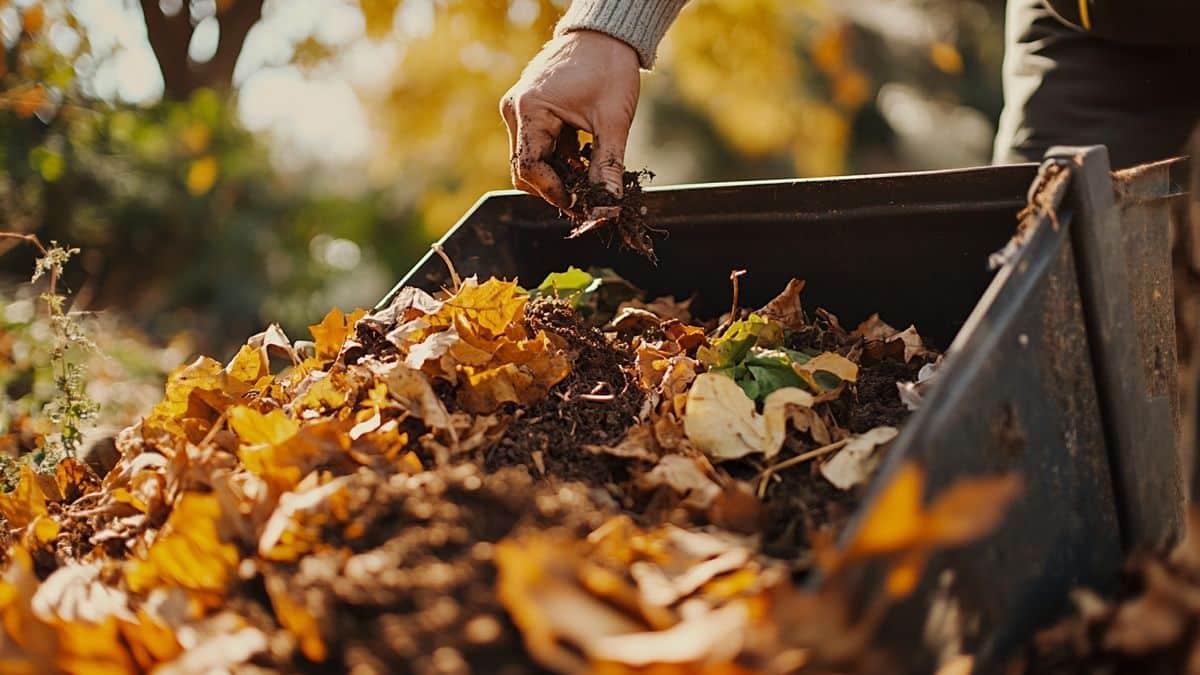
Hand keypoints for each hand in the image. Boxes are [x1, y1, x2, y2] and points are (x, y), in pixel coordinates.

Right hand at [500, 30, 639, 207]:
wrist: (606, 34)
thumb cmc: (609, 68)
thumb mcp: (613, 121)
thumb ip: (608, 166)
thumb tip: (608, 206)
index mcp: (529, 109)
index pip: (530, 168)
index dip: (555, 192)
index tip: (581, 204)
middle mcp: (515, 110)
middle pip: (525, 170)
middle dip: (555, 187)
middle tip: (588, 197)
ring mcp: (520, 110)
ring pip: (531, 161)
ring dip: (558, 174)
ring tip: (590, 175)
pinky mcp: (529, 110)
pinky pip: (537, 147)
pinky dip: (559, 159)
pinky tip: (583, 157)